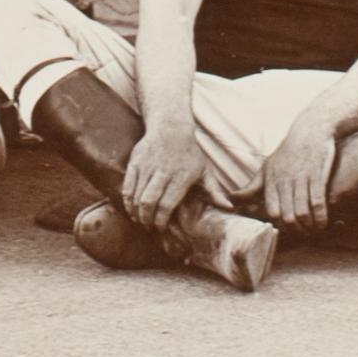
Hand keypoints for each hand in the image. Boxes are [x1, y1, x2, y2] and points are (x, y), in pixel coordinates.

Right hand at [120, 118, 210, 233]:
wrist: (171, 127)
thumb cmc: (190, 153)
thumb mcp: (204, 171)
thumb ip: (215, 191)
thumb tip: (229, 208)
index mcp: (181, 176)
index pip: (167, 204)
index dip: (161, 220)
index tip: (160, 229)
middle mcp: (163, 171)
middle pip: (149, 202)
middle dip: (147, 220)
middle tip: (149, 228)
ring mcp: (147, 166)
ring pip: (137, 196)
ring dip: (136, 213)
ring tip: (140, 221)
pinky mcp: (135, 161)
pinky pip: (128, 186)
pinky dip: (127, 200)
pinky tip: (132, 209)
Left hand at [257, 109, 340, 235]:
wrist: (311, 129)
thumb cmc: (288, 152)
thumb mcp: (268, 167)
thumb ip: (252, 187)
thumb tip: (231, 199)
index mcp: (271, 179)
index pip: (271, 211)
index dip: (279, 224)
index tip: (288, 229)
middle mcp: (285, 180)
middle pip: (287, 215)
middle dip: (295, 229)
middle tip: (303, 234)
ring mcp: (302, 177)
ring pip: (302, 212)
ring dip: (308, 226)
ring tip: (313, 230)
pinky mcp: (318, 175)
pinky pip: (318, 202)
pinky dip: (320, 217)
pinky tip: (323, 223)